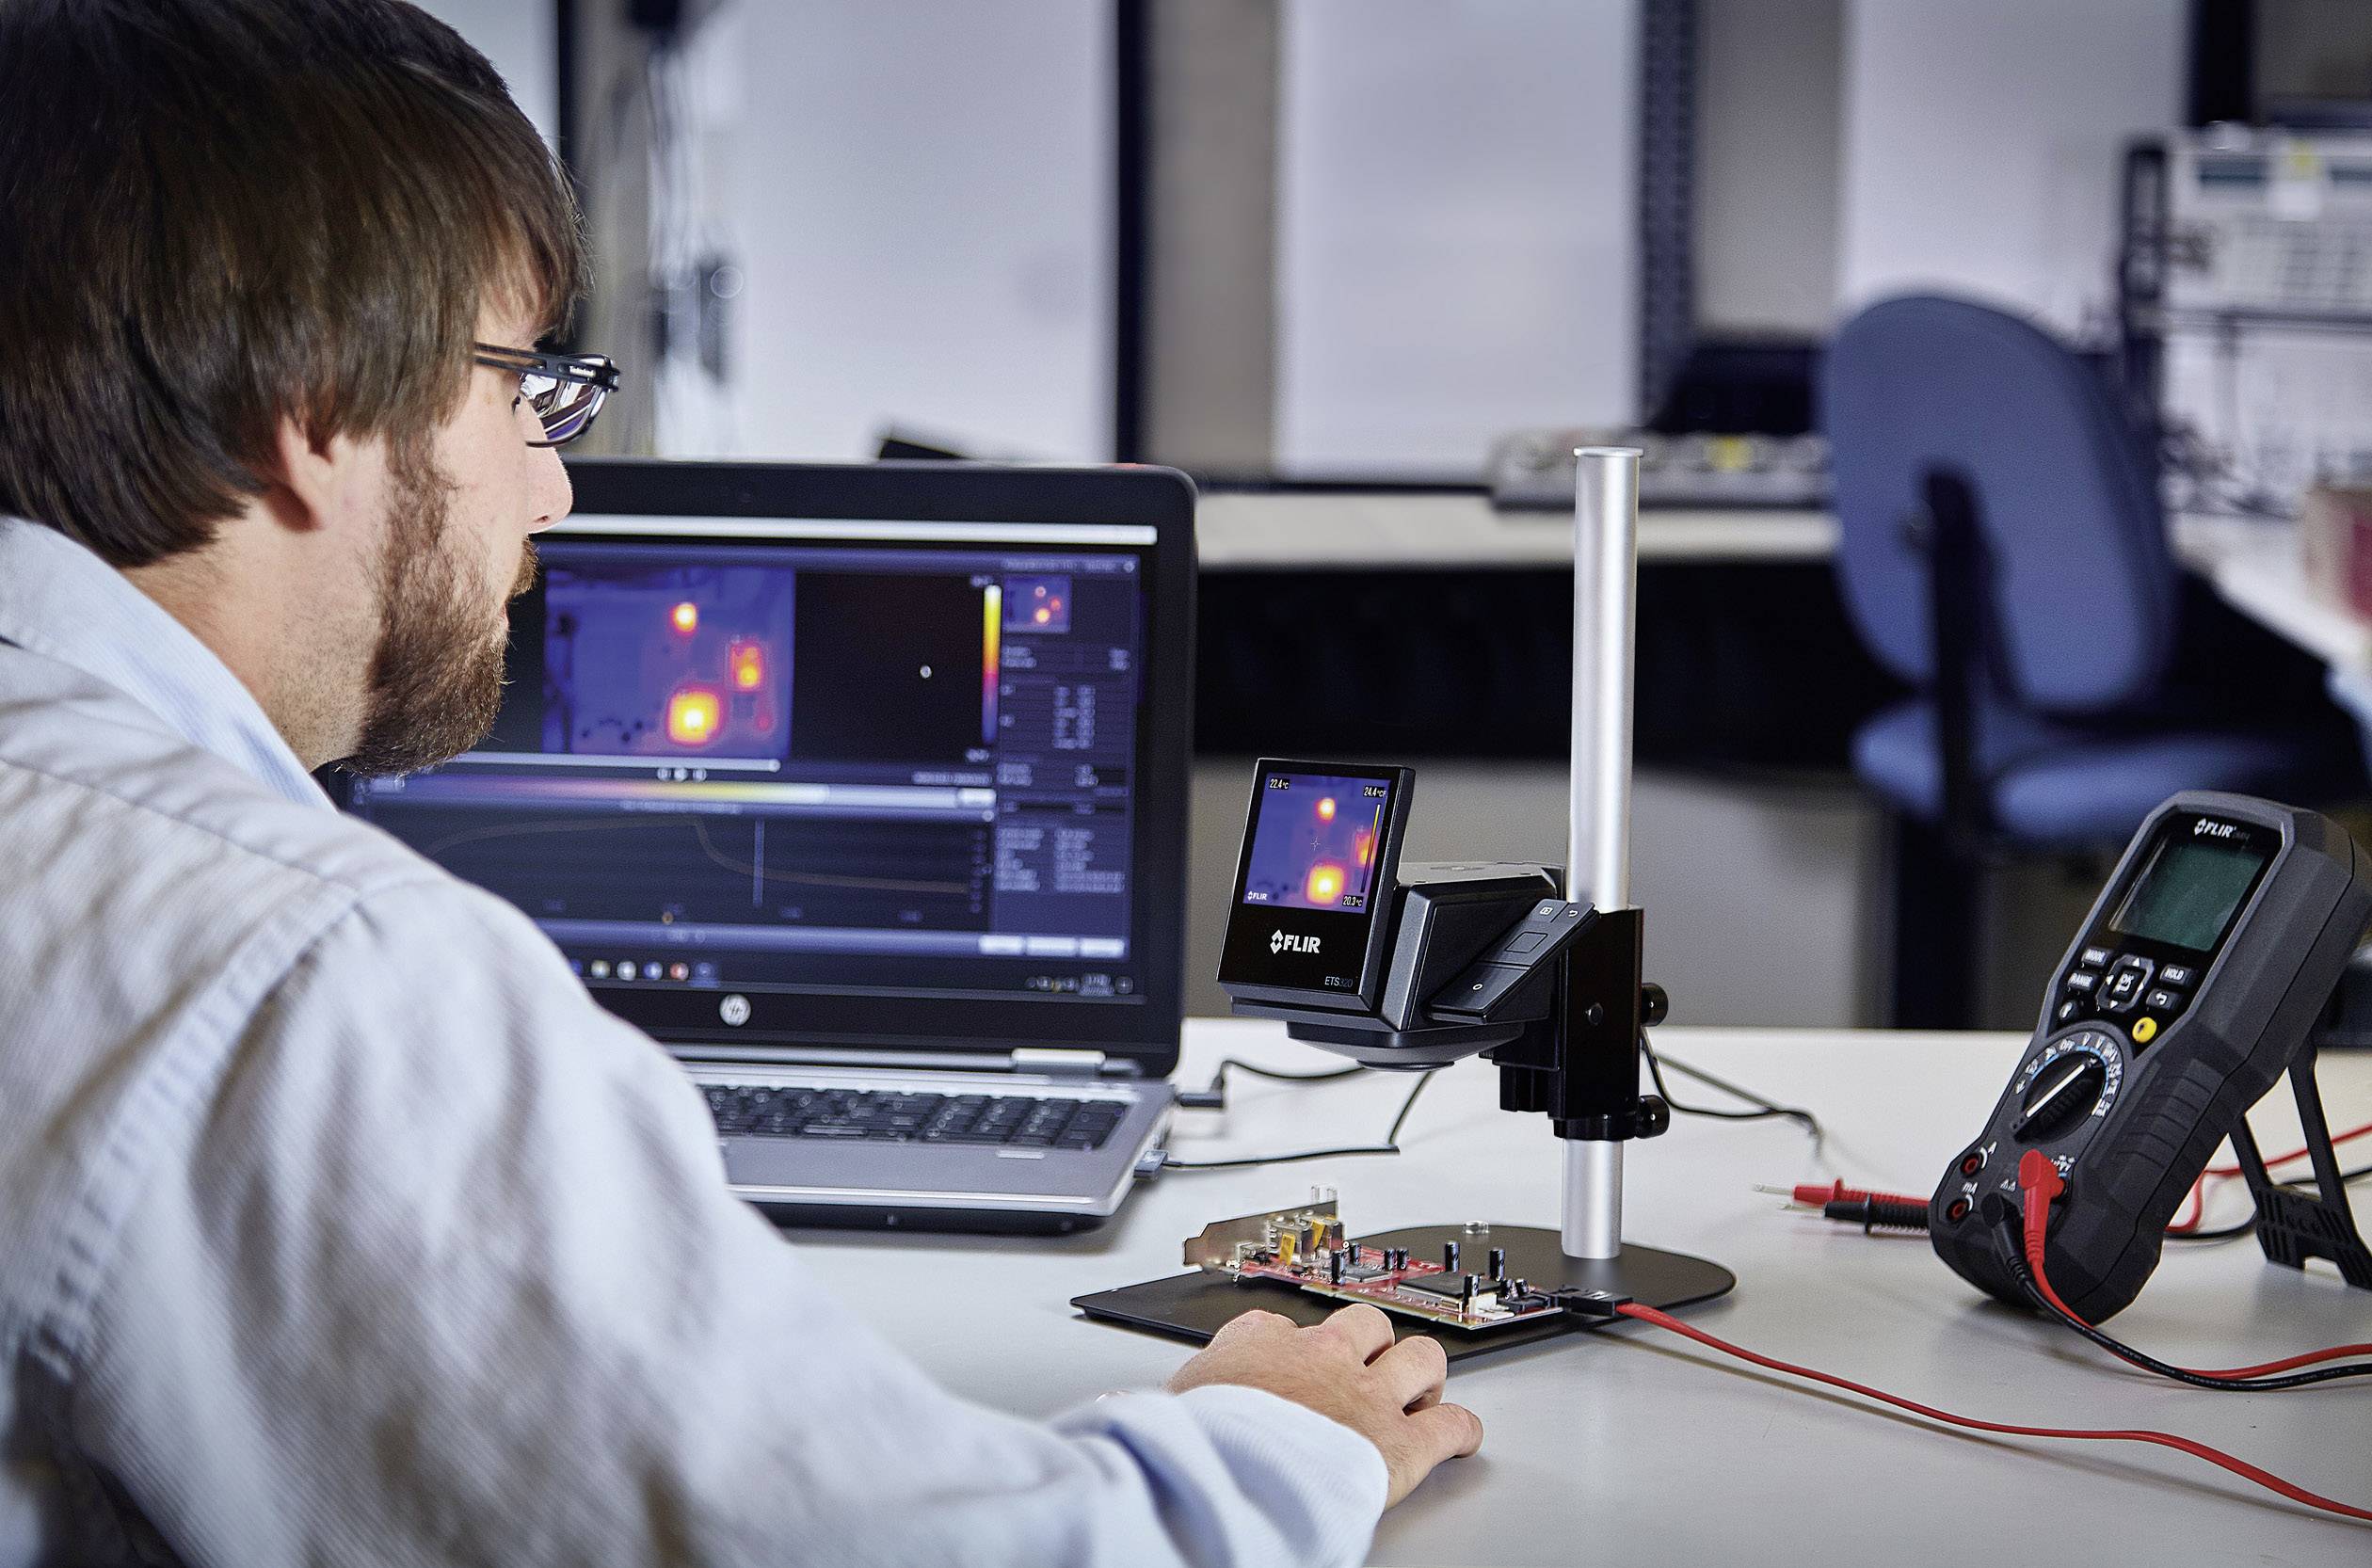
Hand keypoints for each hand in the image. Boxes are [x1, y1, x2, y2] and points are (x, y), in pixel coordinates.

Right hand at [1167, 1304, 1482, 1505]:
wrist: (1229, 1468)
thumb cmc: (1194, 1441)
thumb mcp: (1162, 1407)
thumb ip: (1161, 1404)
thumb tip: (1112, 1417)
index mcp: (1256, 1345)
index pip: (1276, 1325)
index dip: (1288, 1344)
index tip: (1288, 1354)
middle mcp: (1317, 1358)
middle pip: (1361, 1324)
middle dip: (1370, 1342)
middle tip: (1369, 1364)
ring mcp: (1364, 1394)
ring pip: (1419, 1356)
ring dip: (1423, 1372)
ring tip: (1422, 1387)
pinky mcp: (1399, 1441)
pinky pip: (1451, 1426)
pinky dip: (1461, 1430)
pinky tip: (1463, 1435)